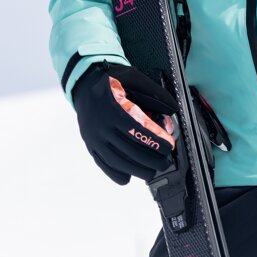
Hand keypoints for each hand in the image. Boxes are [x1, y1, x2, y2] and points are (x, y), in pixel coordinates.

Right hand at [71, 62, 177, 184]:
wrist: (84, 82)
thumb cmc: (112, 80)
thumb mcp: (135, 78)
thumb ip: (155, 93)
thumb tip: (173, 109)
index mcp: (114, 109)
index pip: (138, 131)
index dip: (155, 142)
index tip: (169, 147)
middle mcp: (101, 126)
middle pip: (128, 149)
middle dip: (150, 159)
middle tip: (165, 162)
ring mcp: (93, 137)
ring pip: (115, 159)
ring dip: (134, 170)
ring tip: (151, 173)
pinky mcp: (90, 143)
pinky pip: (101, 162)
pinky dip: (114, 172)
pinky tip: (126, 178)